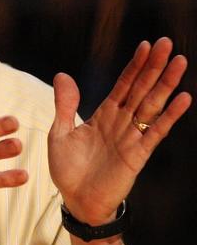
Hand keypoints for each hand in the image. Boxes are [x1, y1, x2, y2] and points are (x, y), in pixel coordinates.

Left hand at [49, 38, 190, 223]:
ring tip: (179, 62)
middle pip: (141, 89)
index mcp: (103, 115)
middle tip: (167, 43)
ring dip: (166, 84)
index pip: (123, 85)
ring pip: (152, 105)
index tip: (146, 45)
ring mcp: (131, 137)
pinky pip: (155, 132)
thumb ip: (66, 106)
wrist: (77, 201)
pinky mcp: (138, 155)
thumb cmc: (68, 169)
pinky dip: (169, 116)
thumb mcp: (60, 133)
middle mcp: (121, 122)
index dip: (134, 66)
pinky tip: (183, 99)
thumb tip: (63, 75)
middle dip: (153, 67)